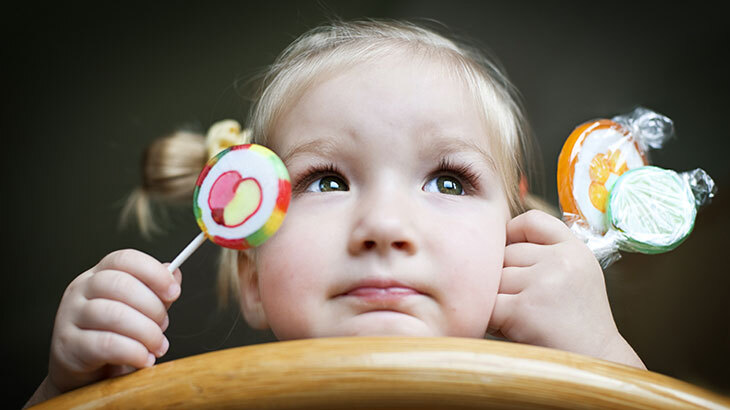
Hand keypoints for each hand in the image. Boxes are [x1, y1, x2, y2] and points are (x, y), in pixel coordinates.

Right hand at [47, 249, 181, 393]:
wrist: (84, 372)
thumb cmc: (113, 335)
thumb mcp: (137, 310)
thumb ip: (156, 292)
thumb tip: (174, 274)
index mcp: (99, 274)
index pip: (125, 259)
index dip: (153, 272)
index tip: (174, 291)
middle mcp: (81, 289)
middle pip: (120, 284)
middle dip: (152, 306)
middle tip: (164, 325)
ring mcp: (70, 316)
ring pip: (115, 314)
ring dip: (146, 332)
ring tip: (157, 345)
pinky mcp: (68, 346)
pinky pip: (106, 344)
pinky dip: (134, 352)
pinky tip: (144, 358)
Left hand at [489, 210, 644, 367]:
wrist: (594, 362)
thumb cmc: (577, 322)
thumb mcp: (576, 274)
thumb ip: (546, 253)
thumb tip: (498, 238)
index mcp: (574, 249)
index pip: (532, 221)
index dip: (512, 233)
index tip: (509, 252)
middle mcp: (561, 261)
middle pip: (506, 253)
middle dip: (505, 277)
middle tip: (522, 302)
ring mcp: (542, 283)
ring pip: (494, 278)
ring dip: (496, 298)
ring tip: (519, 317)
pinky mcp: (523, 308)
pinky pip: (487, 303)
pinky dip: (490, 318)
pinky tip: (508, 327)